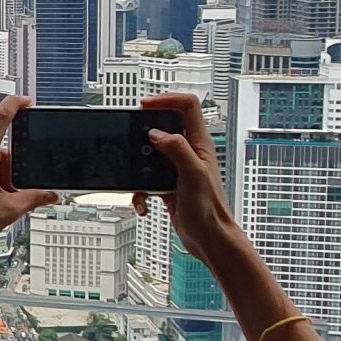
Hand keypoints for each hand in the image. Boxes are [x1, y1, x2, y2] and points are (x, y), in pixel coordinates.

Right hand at [133, 93, 238, 265]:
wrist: (209, 239)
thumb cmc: (210, 210)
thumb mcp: (193, 174)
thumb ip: (176, 149)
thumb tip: (156, 133)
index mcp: (199, 144)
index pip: (187, 106)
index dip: (166, 100)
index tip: (145, 106)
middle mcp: (189, 153)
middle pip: (164, 127)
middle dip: (145, 134)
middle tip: (131, 140)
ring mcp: (177, 169)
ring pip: (151, 155)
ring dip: (138, 167)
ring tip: (137, 180)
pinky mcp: (167, 185)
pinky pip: (146, 180)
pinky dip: (140, 192)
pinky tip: (143, 204)